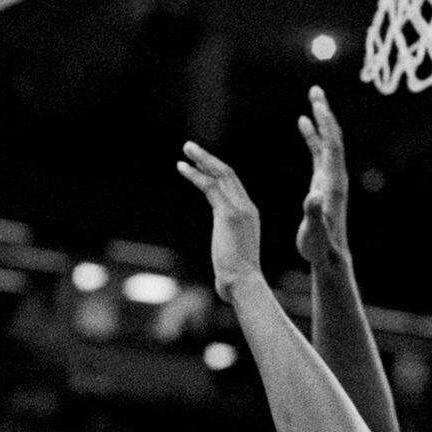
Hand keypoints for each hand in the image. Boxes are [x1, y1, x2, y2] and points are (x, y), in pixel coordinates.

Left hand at [177, 142, 262, 303]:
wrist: (244, 283)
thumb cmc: (238, 281)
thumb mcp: (233, 262)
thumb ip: (227, 259)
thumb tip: (223, 281)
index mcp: (249, 215)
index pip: (233, 186)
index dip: (216, 172)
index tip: (201, 165)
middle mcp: (246, 208)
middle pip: (228, 174)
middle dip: (208, 159)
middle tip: (190, 148)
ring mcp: (239, 208)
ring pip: (220, 174)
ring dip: (201, 159)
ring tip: (186, 148)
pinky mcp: (228, 213)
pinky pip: (210, 186)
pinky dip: (195, 175)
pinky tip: (182, 167)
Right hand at [296, 85, 349, 266]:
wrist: (329, 257)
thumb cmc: (320, 248)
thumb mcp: (314, 233)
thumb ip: (313, 214)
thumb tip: (311, 196)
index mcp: (332, 184)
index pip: (332, 148)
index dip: (326, 126)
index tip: (318, 105)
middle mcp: (335, 176)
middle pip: (333, 137)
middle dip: (325, 113)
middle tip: (316, 89)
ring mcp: (330, 177)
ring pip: (327, 141)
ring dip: (320, 118)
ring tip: (313, 96)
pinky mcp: (323, 181)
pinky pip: (319, 151)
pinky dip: (312, 135)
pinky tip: (302, 121)